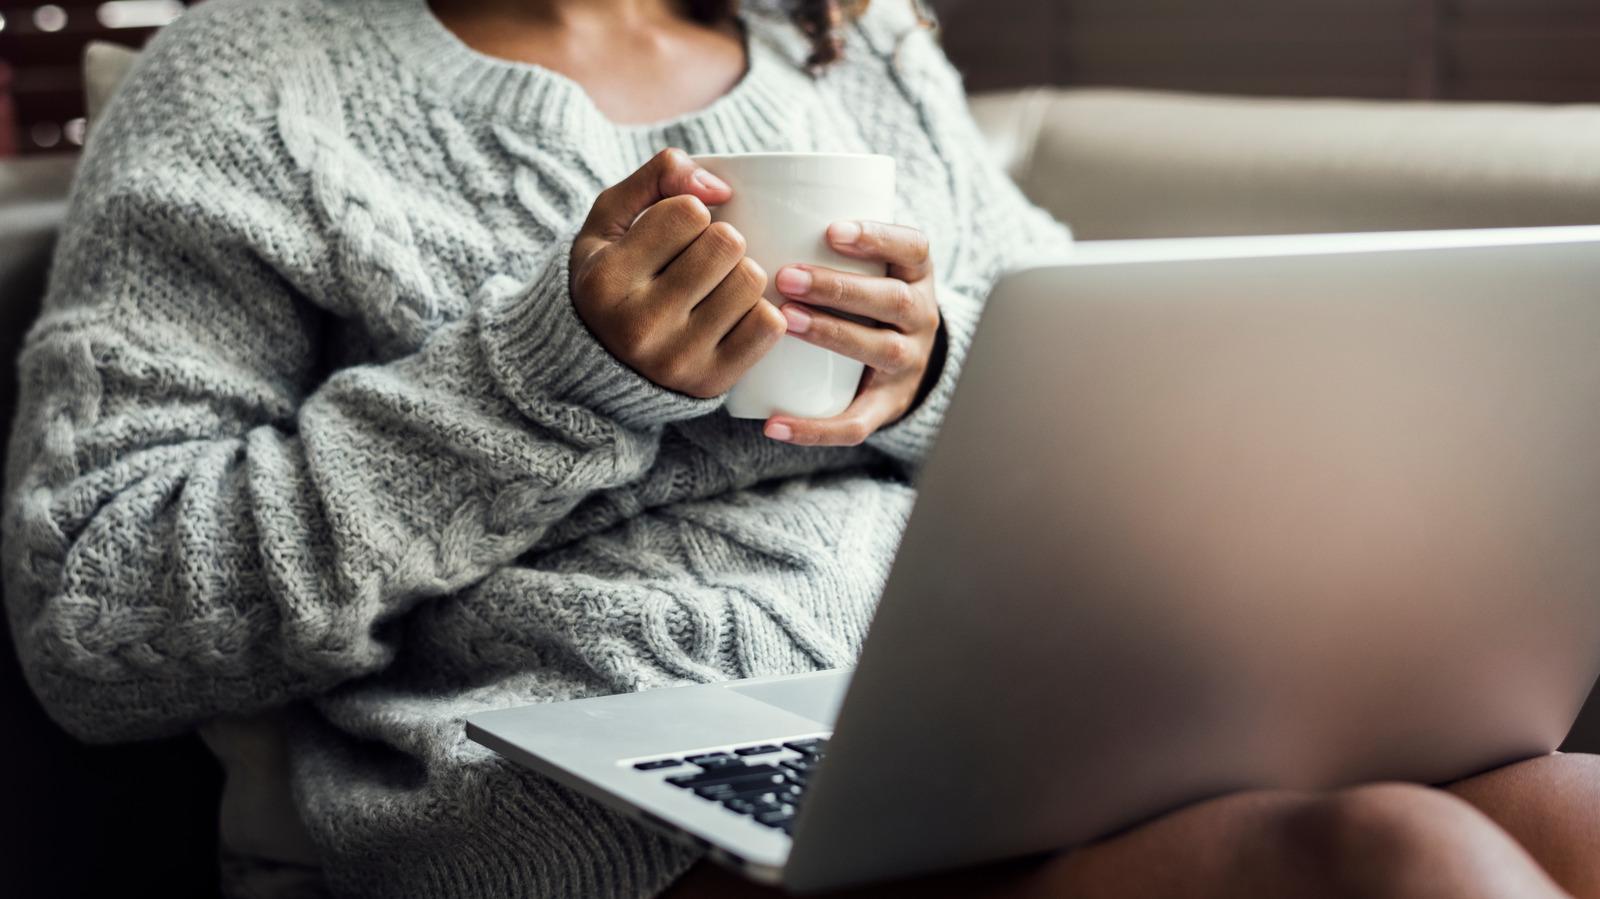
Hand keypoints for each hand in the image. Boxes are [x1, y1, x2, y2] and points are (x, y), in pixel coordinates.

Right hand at [570, 149, 787, 398]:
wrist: (603, 364)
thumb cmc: (614, 276)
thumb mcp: (611, 219)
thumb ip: (659, 176)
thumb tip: (720, 188)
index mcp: (605, 280)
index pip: (688, 213)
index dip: (690, 212)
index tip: (675, 234)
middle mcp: (638, 325)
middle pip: (727, 244)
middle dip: (721, 240)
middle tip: (701, 259)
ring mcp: (677, 359)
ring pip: (752, 281)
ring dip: (741, 274)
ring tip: (715, 286)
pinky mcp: (711, 381)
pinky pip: (770, 324)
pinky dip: (760, 311)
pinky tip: (733, 314)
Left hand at [763, 221, 942, 445]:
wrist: (904, 359)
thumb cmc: (861, 292)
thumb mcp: (864, 259)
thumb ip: (817, 228)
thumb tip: (730, 189)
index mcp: (915, 272)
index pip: (913, 246)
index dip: (878, 237)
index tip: (832, 229)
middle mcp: (921, 316)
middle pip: (894, 300)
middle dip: (840, 288)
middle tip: (786, 277)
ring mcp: (908, 363)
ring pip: (880, 351)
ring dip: (833, 335)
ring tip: (785, 322)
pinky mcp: (887, 406)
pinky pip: (857, 422)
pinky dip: (816, 428)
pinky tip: (774, 423)